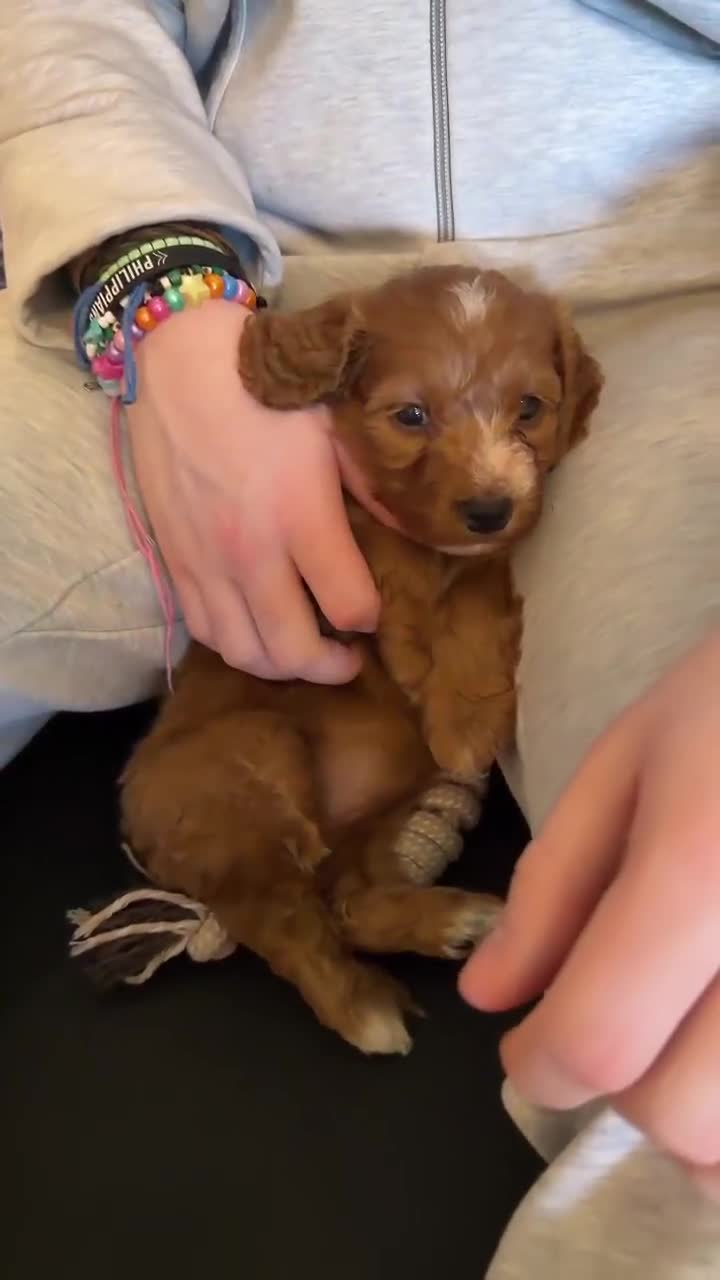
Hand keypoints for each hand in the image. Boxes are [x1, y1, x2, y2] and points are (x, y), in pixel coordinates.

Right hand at [127, 301, 378, 681]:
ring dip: (281, 666)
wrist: (178, 363)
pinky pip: (204, 630)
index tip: (376, 609)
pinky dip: (236, 644)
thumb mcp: (334, 428)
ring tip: (304, 652)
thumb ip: (374, 487)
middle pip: (295, 649)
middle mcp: (252, 551)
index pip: (350, 605)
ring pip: (245, 652)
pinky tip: (257, 630)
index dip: (372, 618)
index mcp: (302, 515)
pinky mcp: (175, 561)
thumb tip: (414, 529)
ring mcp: (207, 561)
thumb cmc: (266, 388)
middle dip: (332, 667)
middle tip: (350, 657)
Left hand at [460, 629, 719, 1195]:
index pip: (602, 1038)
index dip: (542, 1064)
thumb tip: (488, 999)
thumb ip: (553, 886)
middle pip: (684, 1117)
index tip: (529, 1050)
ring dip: (703, 1115)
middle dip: (624, 1088)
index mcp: (701, 871)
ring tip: (691, 1033)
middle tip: (623, 1026)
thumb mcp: (628, 762)